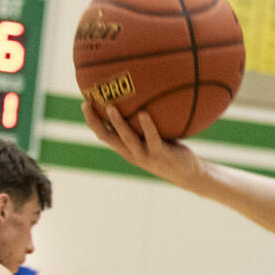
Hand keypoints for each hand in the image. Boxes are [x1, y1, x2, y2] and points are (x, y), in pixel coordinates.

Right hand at [82, 103, 204, 187]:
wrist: (190, 174)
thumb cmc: (171, 151)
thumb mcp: (154, 137)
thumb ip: (144, 125)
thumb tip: (142, 99)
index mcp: (127, 149)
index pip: (103, 134)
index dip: (91, 121)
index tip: (84, 103)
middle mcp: (132, 153)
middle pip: (107, 137)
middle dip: (95, 121)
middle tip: (87, 103)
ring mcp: (145, 155)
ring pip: (126, 139)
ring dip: (117, 123)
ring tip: (111, 107)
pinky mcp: (160, 155)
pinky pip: (152, 138)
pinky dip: (147, 126)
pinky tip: (144, 113)